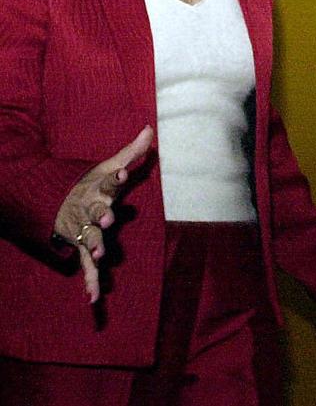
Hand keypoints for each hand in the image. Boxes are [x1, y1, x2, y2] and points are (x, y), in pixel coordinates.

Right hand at [53, 126, 153, 303]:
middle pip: (95, 212)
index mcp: (97, 189)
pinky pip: (86, 266)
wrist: (51, 202)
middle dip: (101, 214)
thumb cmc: (87, 183)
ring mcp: (83, 230)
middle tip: (108, 218)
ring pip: (88, 238)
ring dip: (94, 245)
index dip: (114, 178)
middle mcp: (89, 210)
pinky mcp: (81, 247)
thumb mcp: (107, 167)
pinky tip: (94, 299)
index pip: (106, 182)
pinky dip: (90, 282)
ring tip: (100, 253)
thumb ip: (132, 152)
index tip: (121, 175)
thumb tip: (151, 128)